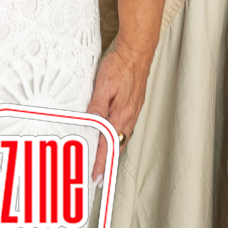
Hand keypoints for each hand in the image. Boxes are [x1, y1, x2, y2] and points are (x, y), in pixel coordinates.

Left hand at [86, 42, 152, 180]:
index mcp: (121, 115)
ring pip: (121, 137)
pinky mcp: (133, 106)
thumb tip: (91, 124)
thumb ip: (97, 107)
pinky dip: (116, 136)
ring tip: (102, 159)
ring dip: (112, 150)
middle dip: (107, 161)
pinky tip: (111, 134)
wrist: (137, 51)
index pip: (108, 145)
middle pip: (116, 145)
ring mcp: (132, 111)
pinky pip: (124, 127)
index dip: (101, 162)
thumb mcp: (103, 85)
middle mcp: (129, 117)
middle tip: (98, 173)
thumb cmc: (120, 65)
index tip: (96, 176)